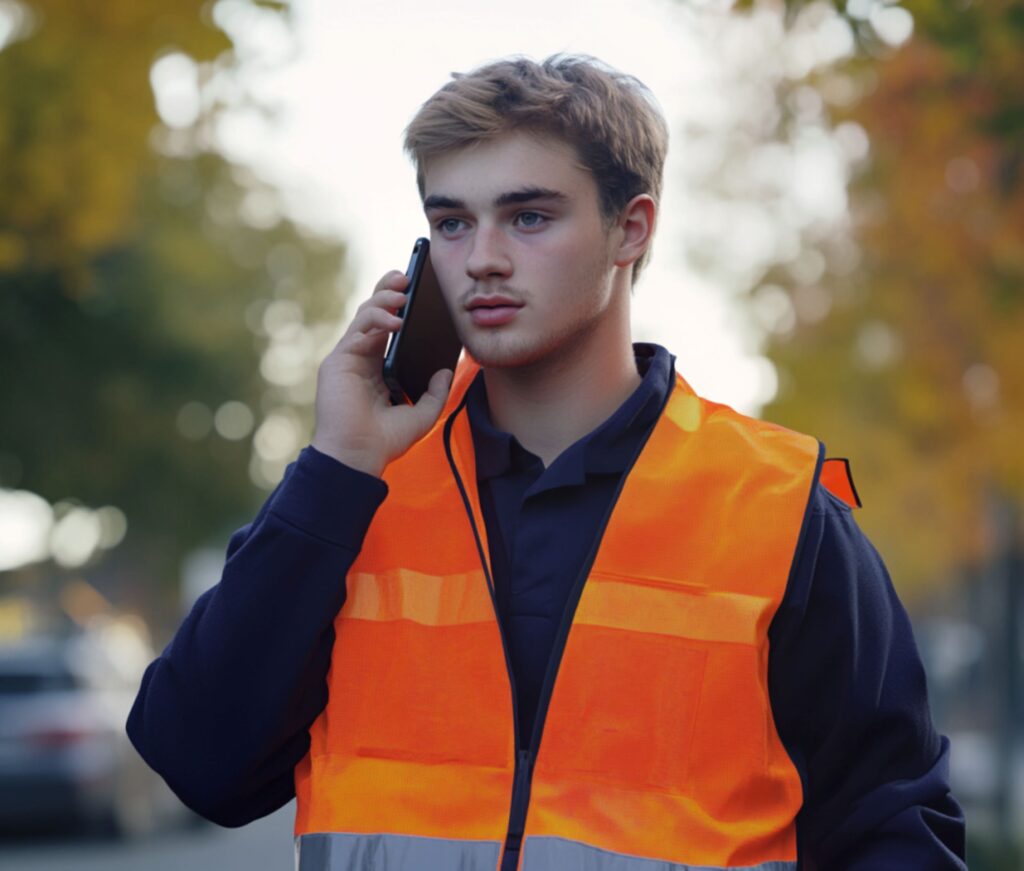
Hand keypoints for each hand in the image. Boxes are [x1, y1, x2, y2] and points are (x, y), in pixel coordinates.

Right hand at [311, 270, 453, 477]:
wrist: (359, 456)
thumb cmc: (385, 439)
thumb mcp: (421, 414)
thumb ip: (435, 392)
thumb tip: (446, 370)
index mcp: (379, 365)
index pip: (389, 326)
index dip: (401, 306)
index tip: (419, 291)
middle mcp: (362, 357)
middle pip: (375, 313)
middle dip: (389, 291)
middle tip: (408, 278)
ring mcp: (349, 357)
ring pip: (365, 314)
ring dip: (384, 299)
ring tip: (404, 292)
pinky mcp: (339, 360)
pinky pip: (359, 329)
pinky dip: (378, 320)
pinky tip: (396, 321)